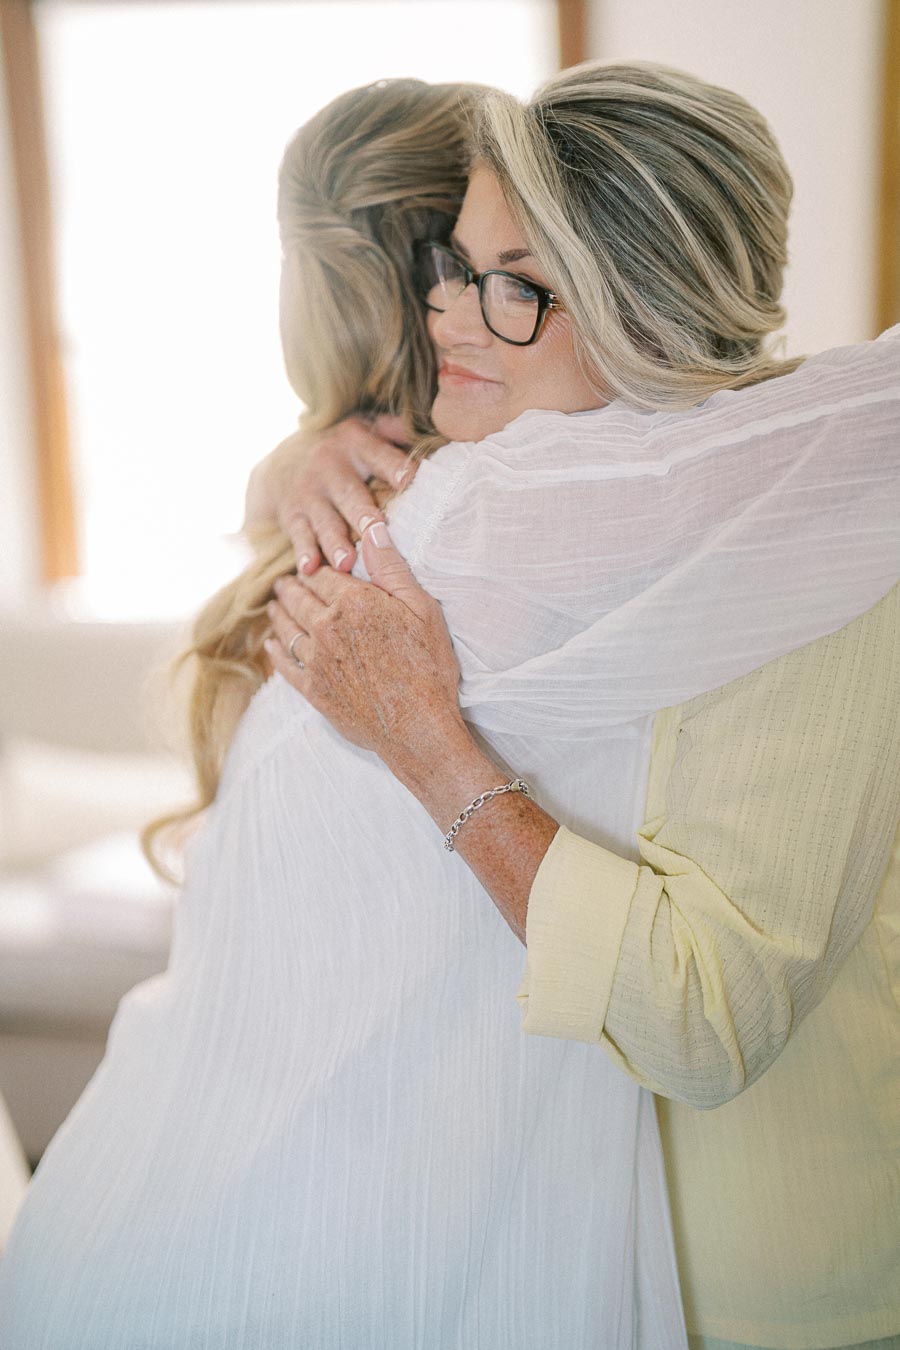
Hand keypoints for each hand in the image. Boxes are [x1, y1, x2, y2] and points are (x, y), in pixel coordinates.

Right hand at [244, 415, 416, 575]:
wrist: (283, 460)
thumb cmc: (342, 450)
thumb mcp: (364, 429)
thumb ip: (394, 429)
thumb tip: (437, 424)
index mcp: (355, 443)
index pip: (378, 454)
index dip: (393, 466)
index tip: (408, 479)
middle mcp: (330, 466)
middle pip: (350, 494)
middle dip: (363, 515)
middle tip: (377, 533)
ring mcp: (309, 493)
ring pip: (325, 520)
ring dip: (335, 542)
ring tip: (346, 562)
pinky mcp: (292, 514)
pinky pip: (298, 535)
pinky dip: (303, 552)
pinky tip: (309, 569)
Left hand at [264, 522, 463, 771]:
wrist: (417, 727)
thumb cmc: (429, 667)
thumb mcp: (422, 610)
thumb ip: (391, 568)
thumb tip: (372, 529)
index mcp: (354, 602)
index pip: (322, 576)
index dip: (314, 569)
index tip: (308, 566)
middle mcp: (327, 628)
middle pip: (299, 600)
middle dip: (290, 587)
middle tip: (282, 582)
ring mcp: (317, 660)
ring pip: (287, 629)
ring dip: (279, 614)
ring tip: (274, 606)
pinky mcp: (313, 690)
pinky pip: (285, 665)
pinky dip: (275, 651)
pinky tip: (270, 644)